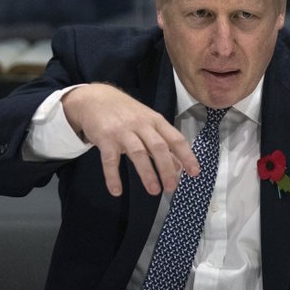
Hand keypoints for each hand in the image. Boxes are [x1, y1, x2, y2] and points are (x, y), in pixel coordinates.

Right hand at [61, 83, 197, 195]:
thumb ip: (164, 144)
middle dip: (167, 168)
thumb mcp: (149, 123)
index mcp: (156, 121)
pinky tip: (117, 191)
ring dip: (147, 174)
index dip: (187, 156)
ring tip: (154, 191)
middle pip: (158, 147)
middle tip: (171, 188)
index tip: (195, 173)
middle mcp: (141, 125)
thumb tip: (179, 167)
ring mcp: (123, 131)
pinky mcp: (105, 138)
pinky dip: (113, 177)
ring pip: (138, 153)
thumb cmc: (126, 113)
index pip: (176, 139)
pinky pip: (110, 160)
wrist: (95, 98)